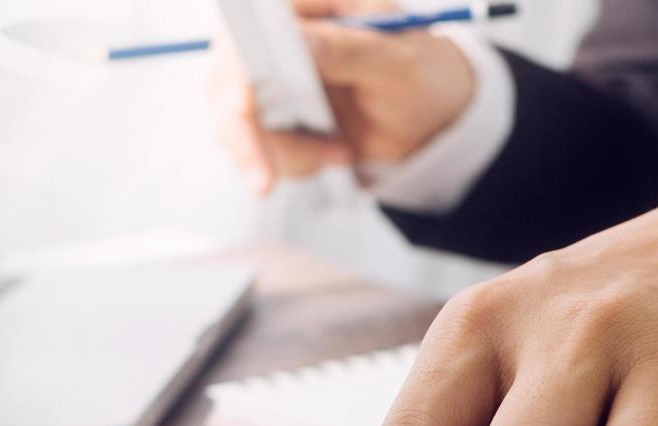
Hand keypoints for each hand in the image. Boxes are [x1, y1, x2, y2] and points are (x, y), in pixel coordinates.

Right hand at [212, 0, 477, 193]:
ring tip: (339, 153)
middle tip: (267, 177)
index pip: (252, 21)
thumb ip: (345, 49)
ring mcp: (266, 74)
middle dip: (251, 131)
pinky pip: (251, 144)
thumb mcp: (395, 61)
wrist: (430, 118)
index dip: (238, 62)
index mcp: (306, 2)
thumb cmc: (421, 74)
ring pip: (234, 119)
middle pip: (227, 76)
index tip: (243, 106)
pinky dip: (289, 161)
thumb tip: (295, 40)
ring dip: (282, 152)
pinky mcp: (268, 113)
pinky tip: (331, 155)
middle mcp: (276, 32)